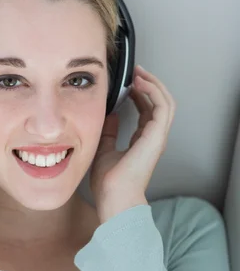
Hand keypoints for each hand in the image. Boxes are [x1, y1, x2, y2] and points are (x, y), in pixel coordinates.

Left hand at [89, 65, 175, 216]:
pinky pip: (162, 107)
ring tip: (139, 73)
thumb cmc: (109, 182)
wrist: (114, 198)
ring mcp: (157, 137)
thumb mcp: (104, 149)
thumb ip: (108, 132)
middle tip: (136, 71)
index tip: (128, 82)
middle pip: (160, 103)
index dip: (140, 94)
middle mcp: (153, 138)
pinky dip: (153, 91)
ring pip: (166, 102)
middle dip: (149, 84)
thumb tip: (109, 114)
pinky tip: (140, 83)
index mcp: (143, 141)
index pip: (147, 111)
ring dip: (154, 84)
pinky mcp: (156, 136)